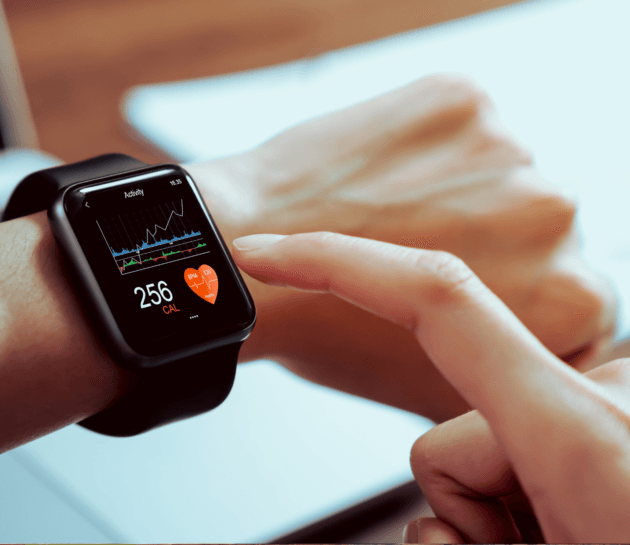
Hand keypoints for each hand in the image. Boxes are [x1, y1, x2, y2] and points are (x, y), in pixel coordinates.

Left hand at [189, 74, 615, 421]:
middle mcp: (555, 217)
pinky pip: (452, 125)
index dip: (510, 288)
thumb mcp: (430, 387)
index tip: (468, 288)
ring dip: (455, 188)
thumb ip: (499, 378)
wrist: (241, 258)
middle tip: (419, 251)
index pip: (566, 285)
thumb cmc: (324, 329)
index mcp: (571, 298)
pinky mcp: (460, 99)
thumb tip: (517, 375)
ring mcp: (508, 151)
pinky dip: (421, 145)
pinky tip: (380, 177)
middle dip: (487, 237)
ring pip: (493, 171)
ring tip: (393, 216)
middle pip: (534, 224)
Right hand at [231, 232, 629, 541]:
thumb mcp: (563, 538)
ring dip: (499, 520)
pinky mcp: (609, 421)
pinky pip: (519, 452)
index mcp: (585, 430)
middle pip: (446, 437)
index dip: (339, 262)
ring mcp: (611, 409)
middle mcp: (603, 398)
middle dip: (463, 512)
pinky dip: (523, 508)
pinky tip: (577, 528)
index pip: (436, 299)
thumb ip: (461, 515)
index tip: (268, 252)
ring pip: (479, 454)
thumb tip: (439, 506)